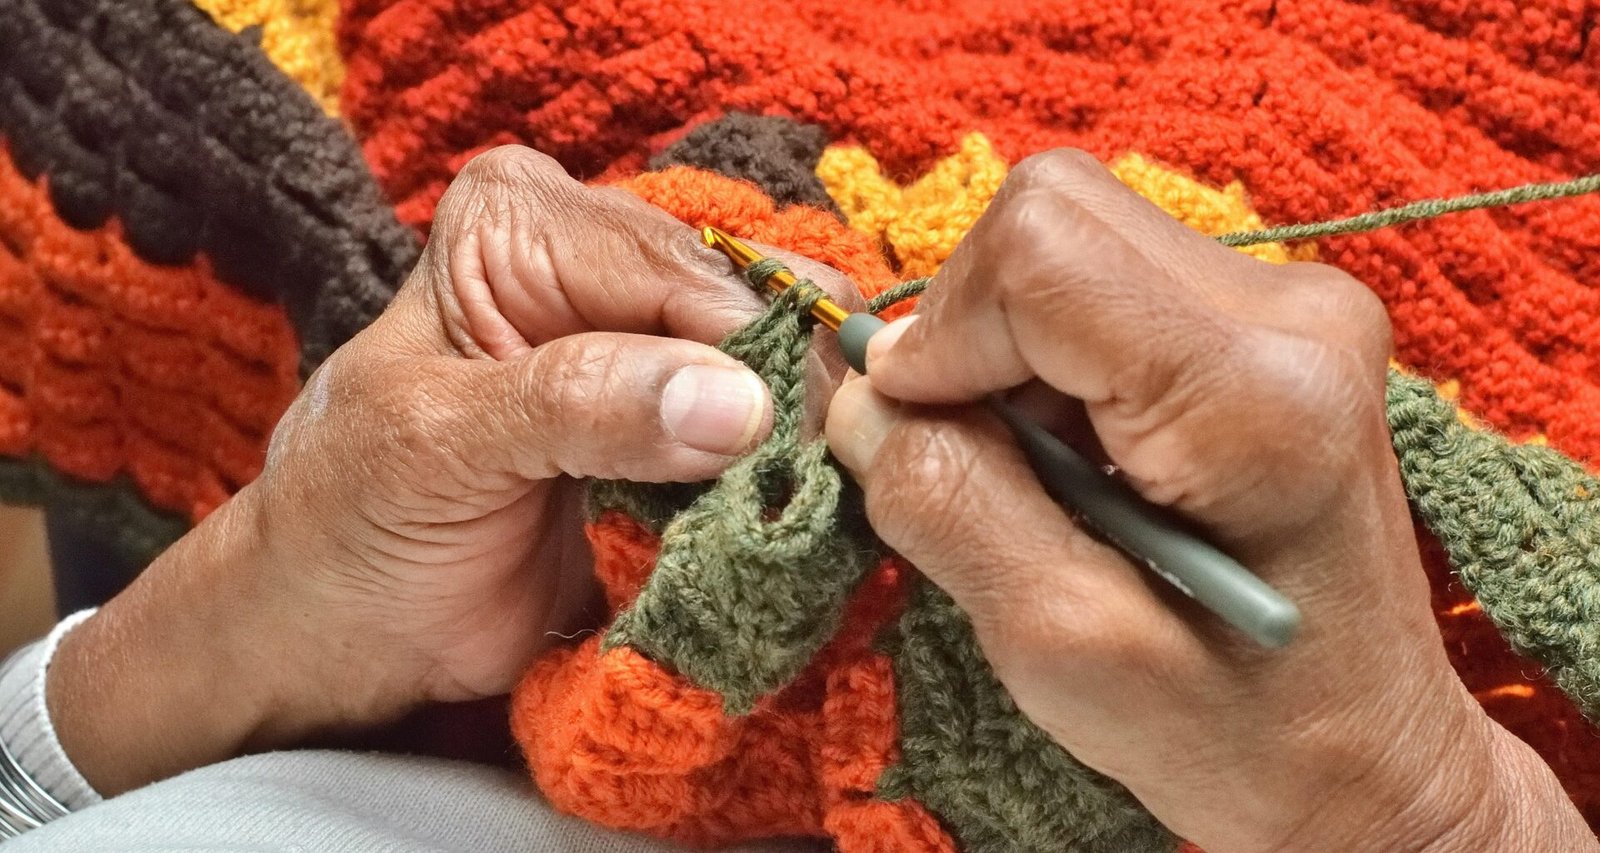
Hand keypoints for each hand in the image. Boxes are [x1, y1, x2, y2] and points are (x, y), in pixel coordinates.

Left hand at [46, 146, 859, 794]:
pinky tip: (796, 524)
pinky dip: (797, 483)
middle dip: (793, 401)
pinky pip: (784, 438)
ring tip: (800, 516)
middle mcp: (606, 262)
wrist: (348, 620)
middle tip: (806, 491)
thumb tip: (738, 401)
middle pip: (760, 305)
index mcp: (528, 222)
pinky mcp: (693, 426)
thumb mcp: (439, 443)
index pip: (686, 271)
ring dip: (806, 449)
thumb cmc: (357, 513)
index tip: (791, 450)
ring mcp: (660, 346)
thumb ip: (577, 404)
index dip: (752, 355)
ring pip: (793, 371)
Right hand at [824, 150, 1594, 850]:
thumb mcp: (1059, 643)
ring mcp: (1293, 304)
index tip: (913, 430)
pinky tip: (1081, 457)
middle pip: (1054, 213)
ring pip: (1072, 238)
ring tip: (1040, 472)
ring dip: (1009, 348)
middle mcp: (1292, 311)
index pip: (1042, 250)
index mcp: (1256, 394)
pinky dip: (1050, 357)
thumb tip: (860, 397)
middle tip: (970, 449)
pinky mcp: (1273, 320)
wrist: (1367, 759)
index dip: (941, 330)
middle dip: (969, 327)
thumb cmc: (1234, 730)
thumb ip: (947, 501)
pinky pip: (1107, 280)